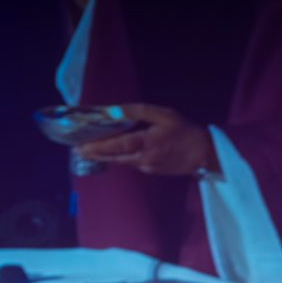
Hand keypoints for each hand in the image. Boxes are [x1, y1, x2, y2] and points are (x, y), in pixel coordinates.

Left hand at [76, 103, 218, 176]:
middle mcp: (143, 159)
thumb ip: (138, 111)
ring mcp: (147, 168)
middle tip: (78, 151)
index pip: (116, 146)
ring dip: (105, 157)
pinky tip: (112, 153)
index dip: (98, 147)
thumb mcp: (163, 114)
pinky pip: (131, 163)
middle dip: (95, 154)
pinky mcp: (151, 172)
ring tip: (89, 151)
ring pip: (121, 162)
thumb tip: (116, 110)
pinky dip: (119, 158)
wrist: (204, 155)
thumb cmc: (185, 131)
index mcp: (146, 143)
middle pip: (114, 157)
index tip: (82, 146)